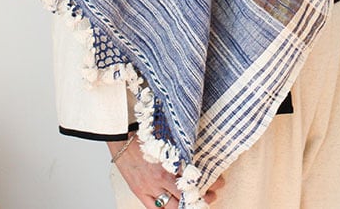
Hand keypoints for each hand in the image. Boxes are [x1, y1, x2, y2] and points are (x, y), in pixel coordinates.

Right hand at [108, 136, 224, 207]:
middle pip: (185, 196)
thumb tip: (197, 150)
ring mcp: (150, 188)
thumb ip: (180, 150)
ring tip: (197, 205)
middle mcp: (161, 179)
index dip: (207, 183)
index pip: (192, 179)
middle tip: (211, 195)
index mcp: (169, 163)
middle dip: (201, 198)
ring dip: (187, 207)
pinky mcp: (140, 193)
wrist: (122, 141)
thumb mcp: (166, 141)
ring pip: (172, 207)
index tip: (218, 181)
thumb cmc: (144, 138)